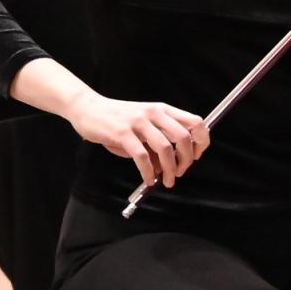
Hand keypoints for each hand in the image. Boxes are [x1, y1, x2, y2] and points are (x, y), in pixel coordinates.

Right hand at [66, 93, 207, 188]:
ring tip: (166, 181)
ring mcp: (138, 122)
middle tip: (180, 172)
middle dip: (186, 159)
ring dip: (169, 169)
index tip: (196, 156)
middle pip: (183, 137)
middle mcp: (154, 113)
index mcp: (163, 109)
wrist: (88, 108)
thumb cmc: (117, 119)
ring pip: (164, 148)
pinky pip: (141, 156)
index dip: (201, 141)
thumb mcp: (143, 125)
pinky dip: (148, 172)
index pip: (195, 122)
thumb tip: (168, 165)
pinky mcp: (122, 133)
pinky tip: (148, 179)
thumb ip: (157, 141)